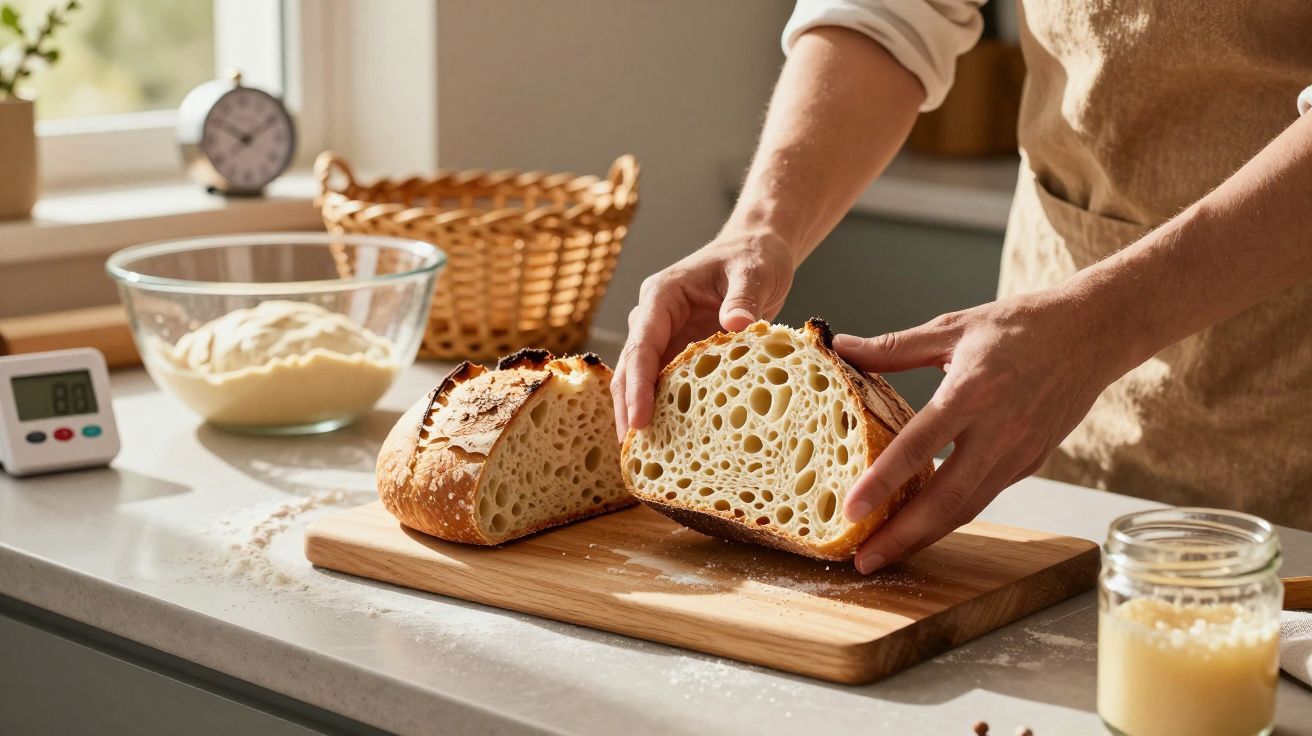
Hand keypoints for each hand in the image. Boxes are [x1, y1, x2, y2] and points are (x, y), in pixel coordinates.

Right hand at [612, 230, 795, 438]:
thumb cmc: (754, 256)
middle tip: (633, 454)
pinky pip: (666, 384)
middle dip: (627, 410)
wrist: (757, 249)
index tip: (638, 421)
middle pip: (631, 369)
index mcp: (661, 296)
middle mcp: (654, 318)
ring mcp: (664, 336)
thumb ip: (744, 297)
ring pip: (642, 381)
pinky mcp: (679, 351)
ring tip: (644, 459)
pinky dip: (664, 411)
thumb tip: (736, 325)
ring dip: (640, 415)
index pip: (641, 345)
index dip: (638, 385)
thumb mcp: (754, 271)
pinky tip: (669, 442)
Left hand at [835, 285, 1143, 573]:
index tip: (850, 510)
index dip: (881, 483)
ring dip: (924, 536)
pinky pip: (985, 495)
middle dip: (901, 536)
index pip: (918, 447)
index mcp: (972, 392)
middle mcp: (998, 432)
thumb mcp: (953, 327)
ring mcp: (1019, 453)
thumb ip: (894, 347)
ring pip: (968, 508)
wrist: (1092, 333)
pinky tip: (922, 524)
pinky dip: (951, 515)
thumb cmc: (1021, 325)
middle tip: (863, 560)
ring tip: (885, 554)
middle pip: (946, 500)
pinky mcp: (1032, 463)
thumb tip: (843, 347)